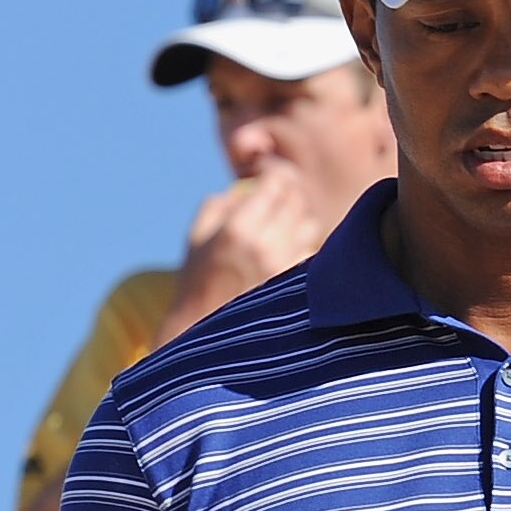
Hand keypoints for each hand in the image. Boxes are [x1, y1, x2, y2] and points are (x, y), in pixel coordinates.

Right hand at [173, 169, 318, 323]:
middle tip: (280, 201)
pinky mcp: (298, 285)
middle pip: (297, 201)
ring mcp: (286, 267)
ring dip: (299, 221)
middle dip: (289, 196)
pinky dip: (304, 247)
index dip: (277, 177)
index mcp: (237, 228)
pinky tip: (289, 252)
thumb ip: (221, 205)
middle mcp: (265, 245)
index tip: (273, 179)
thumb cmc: (198, 281)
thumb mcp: (197, 237)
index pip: (276, 184)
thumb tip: (248, 185)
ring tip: (282, 229)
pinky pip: (313, 251)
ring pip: (310, 225)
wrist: (206, 333)